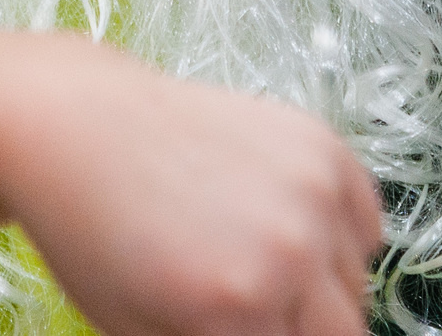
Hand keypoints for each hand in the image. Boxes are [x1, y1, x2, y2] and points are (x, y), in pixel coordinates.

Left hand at [0, 41, 383, 335]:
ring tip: (258, 262)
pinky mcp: (321, 144)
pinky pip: (368, 221)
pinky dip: (340, 234)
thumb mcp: (136, 330)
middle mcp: (286, 252)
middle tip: (257, 311)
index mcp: (237, 311)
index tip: (246, 327)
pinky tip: (285, 224)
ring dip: (322, 286)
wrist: (74, 126)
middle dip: (302, 331)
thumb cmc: (92, 233)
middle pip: (344, 333)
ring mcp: (311, 191)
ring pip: (357, 282)